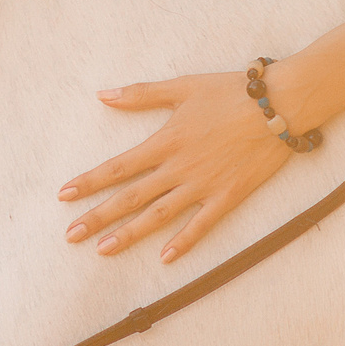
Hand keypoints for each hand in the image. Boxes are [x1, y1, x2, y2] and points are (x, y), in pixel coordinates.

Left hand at [58, 69, 292, 262]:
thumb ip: (141, 94)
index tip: (64, 195)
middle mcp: (179, 168)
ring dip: (129, 234)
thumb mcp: (182, 87)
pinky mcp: (228, 196)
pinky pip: (202, 225)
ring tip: (102, 251)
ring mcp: (203, 185)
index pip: (118, 167)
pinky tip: (163, 258)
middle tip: (70, 235)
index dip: (89, 182)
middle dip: (97, 217)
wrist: (280, 105)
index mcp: (165, 141)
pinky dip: (183, 243)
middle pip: (130, 197)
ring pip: (158, 216)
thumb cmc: (231, 92)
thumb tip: (103, 95)